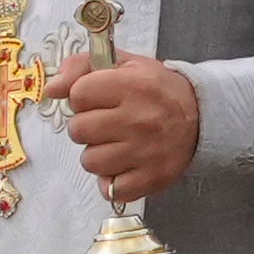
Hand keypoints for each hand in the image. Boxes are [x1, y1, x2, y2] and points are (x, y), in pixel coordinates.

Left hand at [60, 54, 204, 201]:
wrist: (201, 117)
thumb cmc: (156, 91)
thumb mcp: (124, 65)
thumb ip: (82, 67)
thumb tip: (52, 88)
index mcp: (133, 86)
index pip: (78, 95)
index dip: (83, 98)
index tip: (99, 99)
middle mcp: (139, 119)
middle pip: (78, 130)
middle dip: (87, 127)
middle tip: (108, 123)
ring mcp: (145, 152)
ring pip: (89, 161)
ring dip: (98, 154)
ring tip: (117, 144)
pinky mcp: (151, 179)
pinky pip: (109, 189)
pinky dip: (112, 181)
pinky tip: (125, 165)